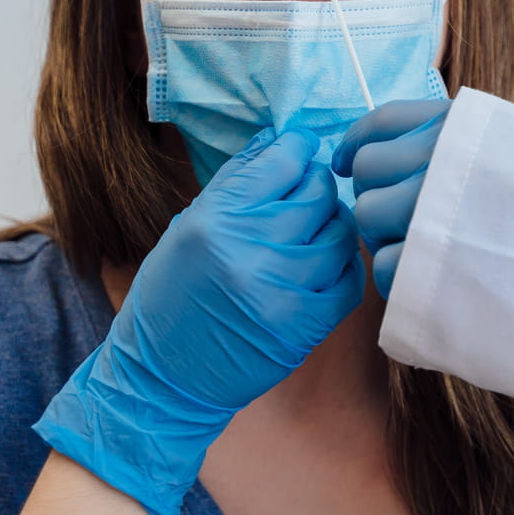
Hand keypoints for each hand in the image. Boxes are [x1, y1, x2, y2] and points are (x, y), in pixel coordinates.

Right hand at [34, 127, 365, 514]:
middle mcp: (251, 250)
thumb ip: (237, 179)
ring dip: (333, 226)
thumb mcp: (189, 226)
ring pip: (340, 233)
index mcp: (217, 219)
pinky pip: (350, 279)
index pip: (283, 160)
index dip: (298, 147)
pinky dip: (344, 267)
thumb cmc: (172, 296)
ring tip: (315, 230)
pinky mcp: (305, 324)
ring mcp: (283, 289)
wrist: (163, 378)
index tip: (301, 149)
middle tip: (308, 193)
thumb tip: (278, 136)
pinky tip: (325, 265)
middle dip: (317, 186)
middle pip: (318, 193)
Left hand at [332, 99, 451, 297]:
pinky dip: (397, 274)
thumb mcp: (496, 145)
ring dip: (385, 235)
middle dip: (377, 193)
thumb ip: (440, 140)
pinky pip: (380, 263)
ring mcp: (429, 206)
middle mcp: (439, 156)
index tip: (345, 163)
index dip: (356, 141)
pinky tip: (424, 272)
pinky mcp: (425, 257)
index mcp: (456, 124)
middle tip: (407, 215)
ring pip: (367, 213)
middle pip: (367, 167)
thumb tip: (356, 155)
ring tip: (421, 244)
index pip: (385, 120)